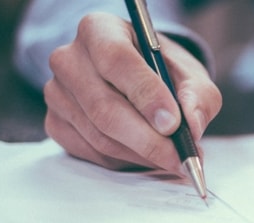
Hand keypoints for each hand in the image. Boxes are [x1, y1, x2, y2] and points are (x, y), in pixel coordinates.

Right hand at [44, 12, 220, 170]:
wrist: (138, 81)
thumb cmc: (162, 71)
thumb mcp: (190, 74)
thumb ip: (197, 96)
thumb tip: (191, 126)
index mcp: (99, 30)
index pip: (116, 60)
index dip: (146, 95)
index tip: (173, 124)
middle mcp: (69, 58)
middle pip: (104, 107)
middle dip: (148, 140)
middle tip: (180, 157)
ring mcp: (57, 93)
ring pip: (100, 136)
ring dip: (141, 154)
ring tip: (172, 159)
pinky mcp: (55, 123)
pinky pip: (91, 153)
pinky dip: (125, 161)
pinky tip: (146, 156)